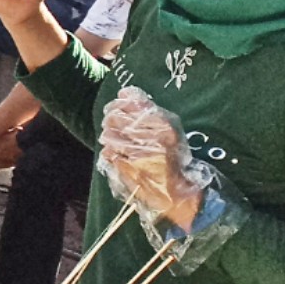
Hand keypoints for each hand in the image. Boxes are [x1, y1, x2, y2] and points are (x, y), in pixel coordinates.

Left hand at [100, 87, 206, 228]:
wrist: (176, 191)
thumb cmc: (172, 159)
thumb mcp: (167, 130)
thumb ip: (146, 110)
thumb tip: (123, 92)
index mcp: (163, 126)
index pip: (129, 104)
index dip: (119, 104)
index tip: (117, 106)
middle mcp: (151, 138)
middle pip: (114, 118)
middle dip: (111, 120)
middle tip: (113, 124)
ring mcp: (138, 153)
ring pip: (108, 135)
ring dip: (109, 136)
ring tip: (117, 141)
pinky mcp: (127, 168)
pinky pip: (108, 153)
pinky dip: (110, 152)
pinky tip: (118, 155)